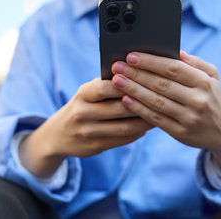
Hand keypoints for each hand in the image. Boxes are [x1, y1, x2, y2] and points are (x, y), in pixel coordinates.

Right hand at [19, 78, 152, 177]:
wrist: (58, 135)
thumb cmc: (83, 106)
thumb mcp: (88, 93)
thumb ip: (108, 85)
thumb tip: (140, 74)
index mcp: (83, 94)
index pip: (107, 86)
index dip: (128, 83)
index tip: (148, 79)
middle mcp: (83, 112)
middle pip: (120, 107)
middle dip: (143, 103)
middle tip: (163, 98)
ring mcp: (88, 131)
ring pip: (125, 126)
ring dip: (145, 120)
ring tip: (160, 113)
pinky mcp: (95, 146)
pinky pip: (123, 139)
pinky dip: (139, 132)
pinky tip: (149, 126)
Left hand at [111, 51, 220, 169]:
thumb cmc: (212, 97)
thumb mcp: (212, 76)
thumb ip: (195, 62)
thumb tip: (176, 51)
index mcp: (204, 82)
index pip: (173, 69)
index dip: (150, 62)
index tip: (131, 56)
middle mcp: (197, 100)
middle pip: (161, 84)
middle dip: (136, 74)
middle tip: (117, 66)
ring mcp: (189, 118)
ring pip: (156, 101)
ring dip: (133, 90)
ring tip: (117, 81)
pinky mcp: (180, 132)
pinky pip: (156, 119)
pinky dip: (139, 109)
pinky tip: (125, 100)